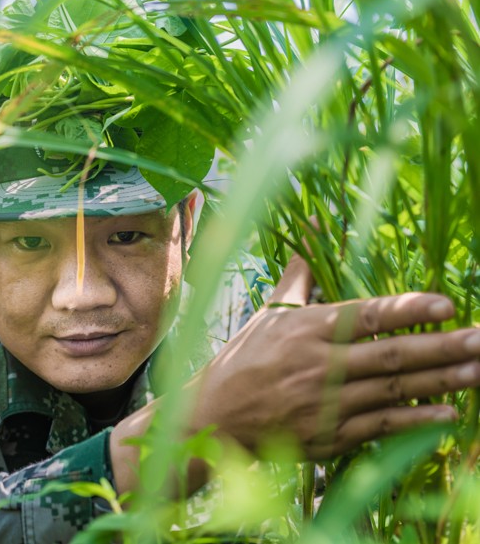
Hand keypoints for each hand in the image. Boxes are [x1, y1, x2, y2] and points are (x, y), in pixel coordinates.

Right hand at [188, 255, 479, 458]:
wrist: (215, 417)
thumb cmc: (244, 359)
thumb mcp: (270, 314)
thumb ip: (300, 275)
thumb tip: (315, 229)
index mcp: (306, 329)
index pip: (367, 316)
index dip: (408, 310)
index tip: (447, 304)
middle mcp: (319, 365)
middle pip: (392, 355)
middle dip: (445, 347)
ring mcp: (326, 403)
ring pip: (395, 390)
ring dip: (442, 381)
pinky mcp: (329, 436)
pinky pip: (382, 426)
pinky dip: (417, 420)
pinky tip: (450, 413)